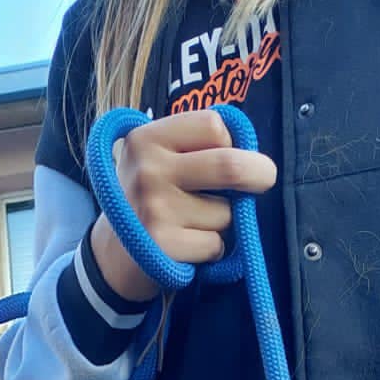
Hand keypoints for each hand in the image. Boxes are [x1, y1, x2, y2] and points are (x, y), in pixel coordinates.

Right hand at [89, 111, 277, 302]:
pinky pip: (216, 244)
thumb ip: (196, 146)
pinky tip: (189, 245)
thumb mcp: (158, 158)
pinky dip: (213, 249)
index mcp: (147, 138)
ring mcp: (155, 209)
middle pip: (229, 165)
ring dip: (223, 221)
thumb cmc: (150, 198)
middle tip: (265, 178)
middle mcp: (149, 170)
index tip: (225, 151)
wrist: (114, 254)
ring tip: (194, 223)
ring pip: (226, 213)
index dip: (228, 141)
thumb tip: (252, 156)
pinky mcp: (164, 246)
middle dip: (259, 173)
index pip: (213, 125)